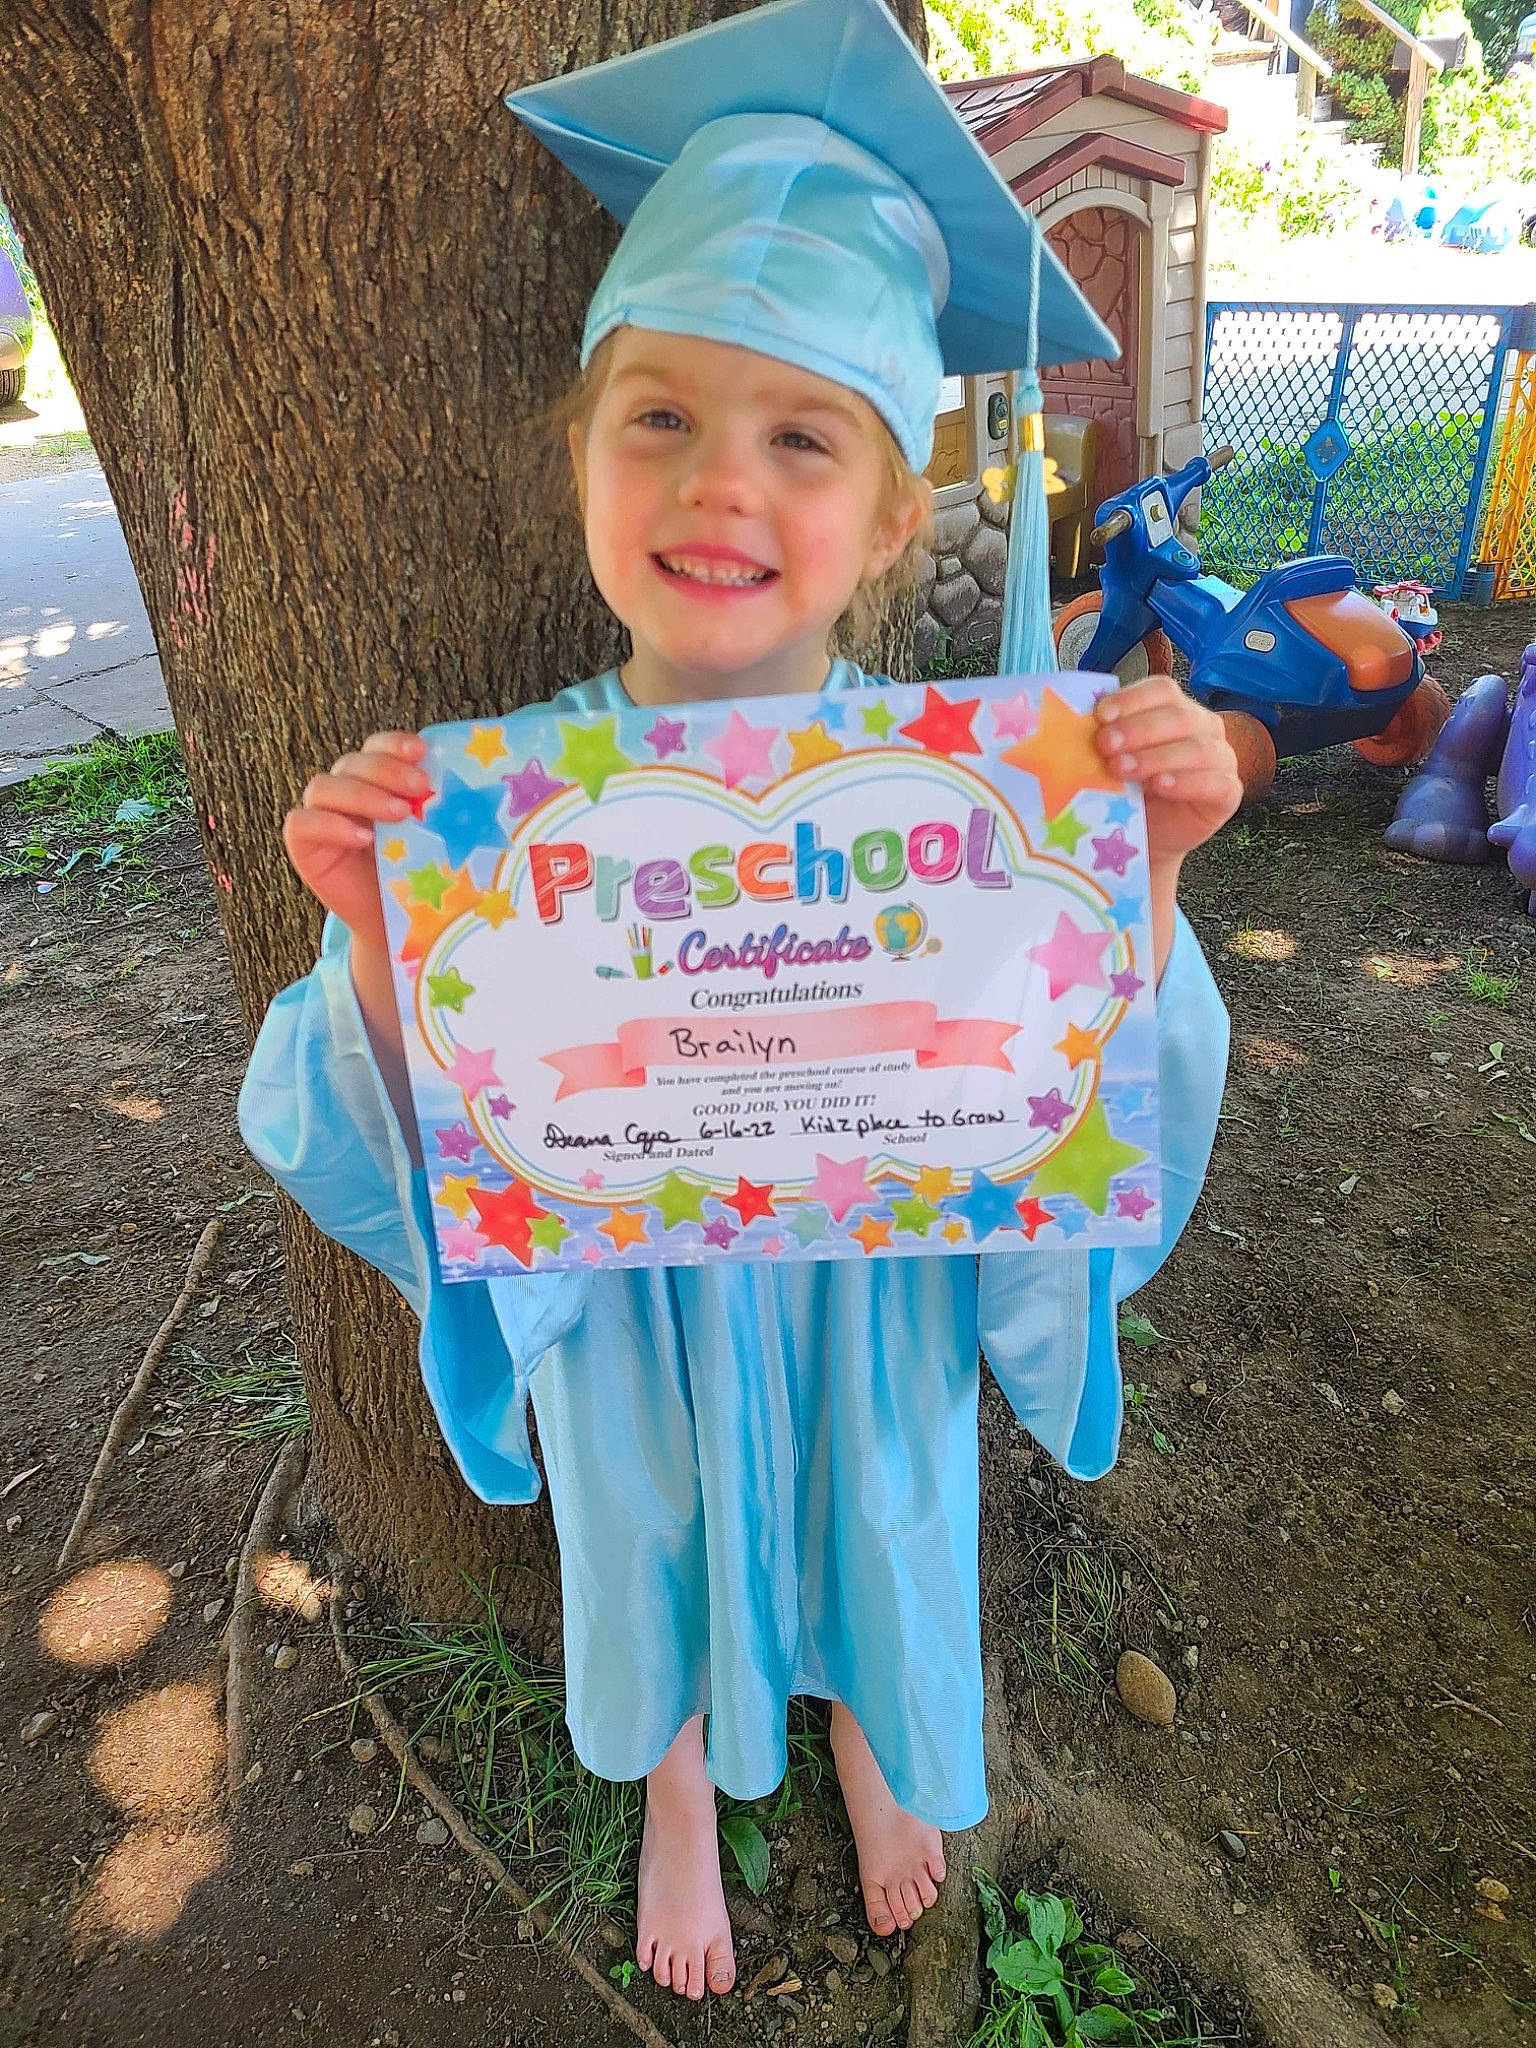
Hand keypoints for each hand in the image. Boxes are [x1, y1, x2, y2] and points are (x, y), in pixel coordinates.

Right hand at [282, 731, 429, 942]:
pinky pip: (302, 823)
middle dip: (387, 770)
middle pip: (352, 763)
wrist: (399, 923)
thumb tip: (472, 786)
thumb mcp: (433, 836)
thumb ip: (438, 808)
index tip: (422, 751)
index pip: (377, 748)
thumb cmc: (419, 875)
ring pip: (324, 787)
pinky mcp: (303, 844)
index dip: (395, 743)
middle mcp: (345, 792)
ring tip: (399, 814)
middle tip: (420, 787)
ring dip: (363, 795)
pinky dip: (330, 825)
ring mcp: (321, 815)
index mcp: (375, 781)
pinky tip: (363, 838)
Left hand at [1094, 677, 1241, 870]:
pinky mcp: (1228, 792)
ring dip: (1155, 757)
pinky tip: (1159, 785)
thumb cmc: (1126, 792)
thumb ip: (1104, 739)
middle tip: (1105, 745)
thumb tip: (1072, 722)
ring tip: (1122, 769)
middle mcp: (1203, 727)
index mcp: (1176, 709)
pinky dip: (1185, 782)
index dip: (1132, 699)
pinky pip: (1214, 783)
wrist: (1145, 837)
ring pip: (1196, 748)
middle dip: (1138, 729)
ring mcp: (1221, 759)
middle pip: (1177, 716)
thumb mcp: (1111, 760)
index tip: (1100, 715)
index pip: (1161, 690)